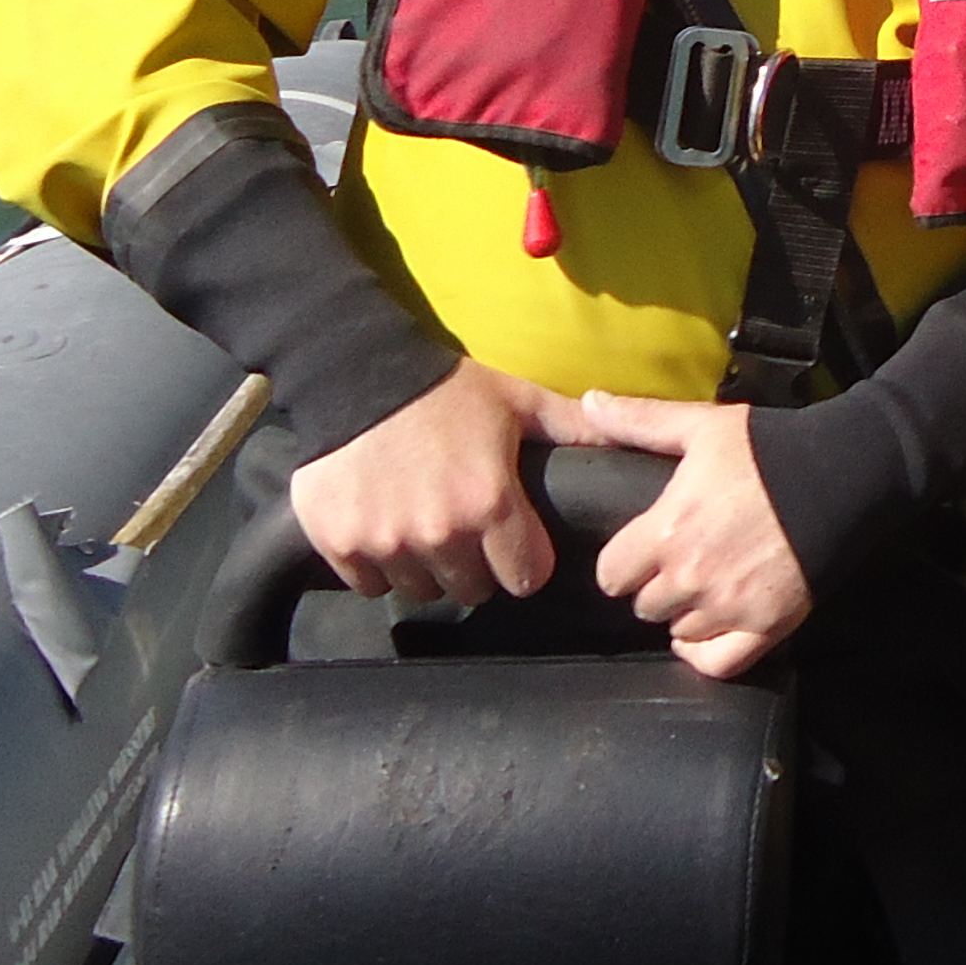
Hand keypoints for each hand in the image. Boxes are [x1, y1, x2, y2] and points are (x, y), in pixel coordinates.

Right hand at [291, 359, 581, 605]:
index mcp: (490, 503)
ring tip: (424, 524)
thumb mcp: (514, 400)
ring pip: (421, 589)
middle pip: (472, 589)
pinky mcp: (341, 546)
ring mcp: (388, 544)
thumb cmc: (441, 389)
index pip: (527, 577)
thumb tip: (624, 434)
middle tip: (466, 529)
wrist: (352, 375)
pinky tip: (384, 526)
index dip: (526, 562)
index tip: (515, 544)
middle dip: (475, 566)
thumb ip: (571, 426)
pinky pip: (370, 584)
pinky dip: (378, 565)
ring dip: (426, 568)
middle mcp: (441, 534)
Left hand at [578, 389, 815, 679]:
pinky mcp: (766, 626)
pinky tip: (708, 630)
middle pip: (644, 606)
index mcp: (667, 531)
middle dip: (655, 585)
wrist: (843, 472)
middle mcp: (691, 577)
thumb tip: (589, 402)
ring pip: (679, 631)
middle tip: (679, 560)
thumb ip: (641, 421)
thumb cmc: (770, 448)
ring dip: (684, 612)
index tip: (640, 550)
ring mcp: (728, 607)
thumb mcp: (703, 425)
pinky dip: (706, 652)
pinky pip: (717, 663)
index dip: (622, 562)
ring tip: (703, 584)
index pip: (610, 575)